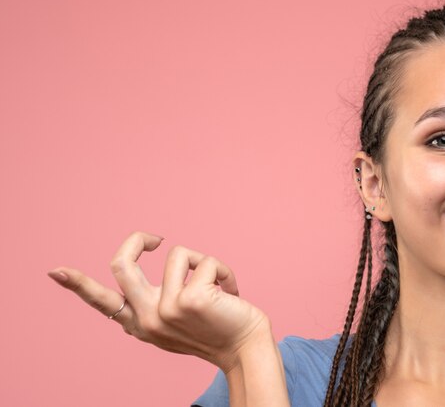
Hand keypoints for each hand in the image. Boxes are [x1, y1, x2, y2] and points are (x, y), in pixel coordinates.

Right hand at [48, 231, 270, 372]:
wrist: (246, 349)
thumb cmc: (217, 328)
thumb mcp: (179, 319)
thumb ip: (160, 300)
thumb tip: (166, 264)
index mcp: (141, 323)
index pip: (102, 302)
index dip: (77, 285)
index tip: (55, 271)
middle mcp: (146, 319)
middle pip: (121, 264)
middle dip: (136, 240)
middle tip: (155, 238)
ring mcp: (165, 310)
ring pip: (178, 255)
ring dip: (204, 264)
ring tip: (219, 288)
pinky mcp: (189, 300)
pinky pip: (206, 261)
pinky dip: (224, 271)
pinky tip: (231, 294)